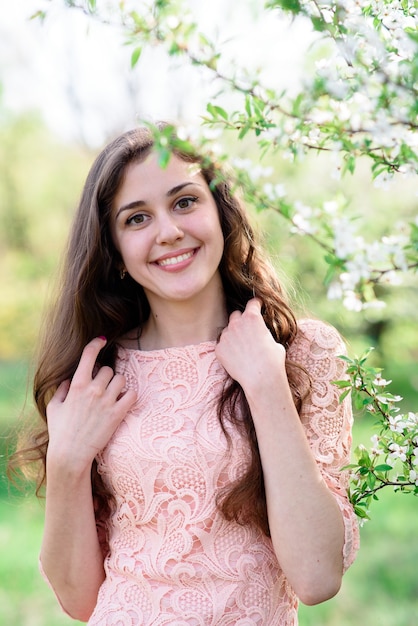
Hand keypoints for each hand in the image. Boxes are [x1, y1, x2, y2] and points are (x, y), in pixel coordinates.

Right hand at [46, 337, 136, 469]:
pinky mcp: (117, 414)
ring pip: (121, 379)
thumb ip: (61, 390)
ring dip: (118, 384)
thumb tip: (68, 380)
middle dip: (106, 376)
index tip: (101, 340)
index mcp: (77, 385)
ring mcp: (107, 401)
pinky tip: (124, 400)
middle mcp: (93, 389)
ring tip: (113, 394)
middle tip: (102, 387)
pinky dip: (130, 395)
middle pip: (108, 369)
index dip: (96, 344)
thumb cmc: (60, 432)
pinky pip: (132, 394)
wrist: (70, 454)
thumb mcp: (54, 408)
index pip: (89, 355)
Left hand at [215, 299, 285, 391]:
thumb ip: (264, 333)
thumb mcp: (274, 342)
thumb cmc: (273, 361)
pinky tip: (236, 358)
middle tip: (248, 331)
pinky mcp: (219, 349)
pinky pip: (222, 345)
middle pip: (236, 315)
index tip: (257, 305)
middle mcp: (237, 323)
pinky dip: (227, 349)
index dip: (256, 304)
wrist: (261, 379)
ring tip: (242, 349)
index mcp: (252, 318)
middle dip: (241, 320)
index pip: (252, 303)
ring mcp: (226, 336)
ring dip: (233, 336)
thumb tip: (262, 335)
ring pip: (228, 331)